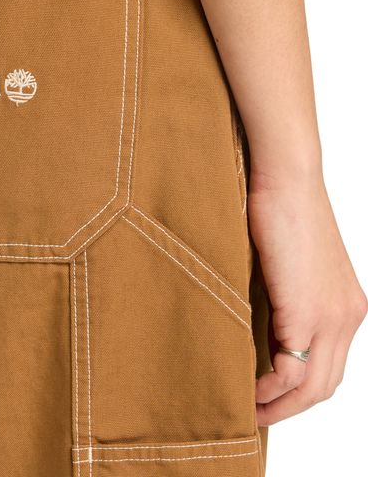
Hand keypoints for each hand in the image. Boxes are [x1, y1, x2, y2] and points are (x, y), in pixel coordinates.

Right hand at [248, 171, 366, 425]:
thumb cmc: (280, 213)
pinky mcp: (307, 311)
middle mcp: (348, 318)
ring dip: (278, 406)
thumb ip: (283, 302)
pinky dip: (269, 388)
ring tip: (247, 408)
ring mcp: (333, 316)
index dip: (298, 394)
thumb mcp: (288, 267)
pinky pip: (292, 370)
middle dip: (289, 409)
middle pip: (324, 388)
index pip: (329, 369)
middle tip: (255, 415)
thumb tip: (257, 329)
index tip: (267, 399)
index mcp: (347, 308)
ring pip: (312, 387)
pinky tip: (246, 387)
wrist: (287, 181)